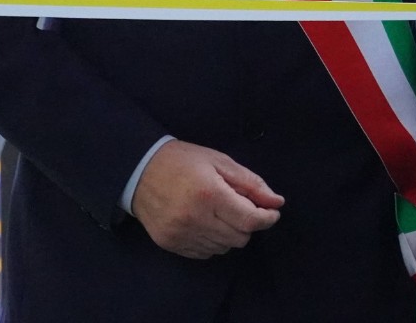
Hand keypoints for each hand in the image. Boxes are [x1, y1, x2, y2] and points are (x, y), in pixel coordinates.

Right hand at [131, 140, 283, 259]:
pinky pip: (205, 253)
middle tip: (241, 207)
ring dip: (231, 233)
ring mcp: (181, 234)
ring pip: (224, 248)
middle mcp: (195, 219)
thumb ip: (251, 183)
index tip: (272, 212)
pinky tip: (207, 223)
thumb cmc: (183, 161)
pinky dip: (213, 241)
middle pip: (239, 238)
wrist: (138, 171)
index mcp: (209, 194)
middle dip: (248, 224)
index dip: (267, 218)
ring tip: (221, 213)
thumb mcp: (220, 162)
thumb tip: (277, 202)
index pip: (249, 220)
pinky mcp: (170, 244)